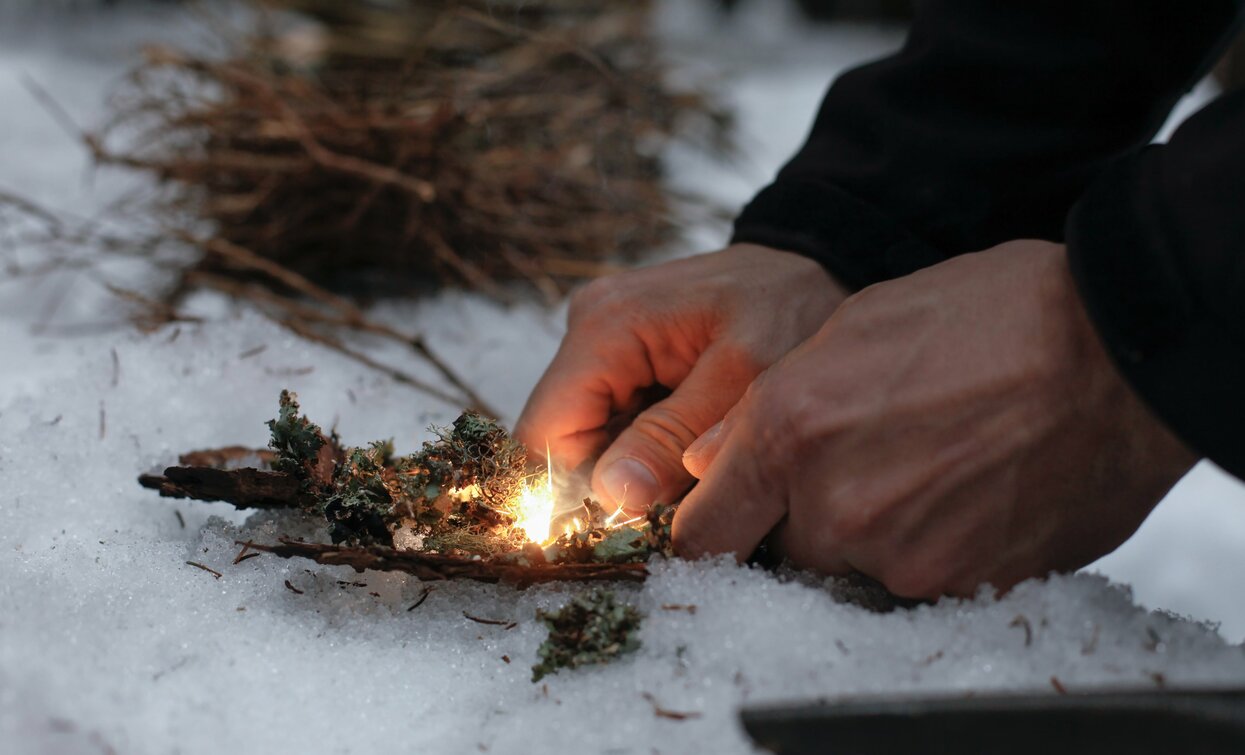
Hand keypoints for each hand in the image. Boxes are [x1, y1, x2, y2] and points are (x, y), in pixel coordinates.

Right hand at [515, 243, 845, 512]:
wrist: (815, 269)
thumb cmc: (790, 310)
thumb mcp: (744, 379)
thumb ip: (674, 436)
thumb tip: (611, 495)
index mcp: (605, 327)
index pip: (544, 434)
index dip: (574, 492)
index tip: (634, 525)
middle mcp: (588, 328)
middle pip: (563, 440)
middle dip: (613, 483)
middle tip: (682, 501)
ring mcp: (602, 342)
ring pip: (589, 437)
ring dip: (634, 469)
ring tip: (697, 470)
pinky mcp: (623, 357)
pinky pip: (615, 422)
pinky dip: (648, 449)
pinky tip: (692, 450)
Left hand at [674, 240, 1195, 597]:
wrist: (1113, 351)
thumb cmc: (986, 317)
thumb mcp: (853, 326)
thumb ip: (764, 407)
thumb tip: (707, 463)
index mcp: (788, 432)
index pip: (702, 535)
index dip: (714, 527)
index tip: (733, 516)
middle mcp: (833, 505)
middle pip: (780, 552)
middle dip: (803, 519)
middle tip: (860, 466)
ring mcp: (901, 555)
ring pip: (851, 568)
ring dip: (871, 534)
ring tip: (928, 467)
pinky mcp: (964, 584)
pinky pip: (918, 581)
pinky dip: (931, 547)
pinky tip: (966, 492)